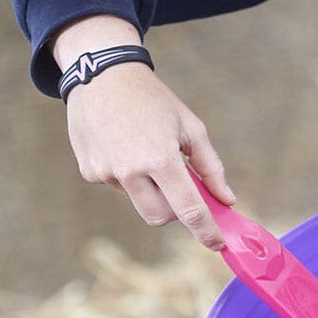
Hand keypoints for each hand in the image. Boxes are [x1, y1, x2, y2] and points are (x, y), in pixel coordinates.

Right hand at [53, 15, 234, 249]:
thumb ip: (211, 168)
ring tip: (149, 155)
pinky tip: (125, 149)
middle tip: (183, 189)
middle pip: (160, 218)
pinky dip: (130, 179)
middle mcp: (130, 171)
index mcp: (160, 159)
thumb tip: (227, 200)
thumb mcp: (191, 127)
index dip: (206, 231)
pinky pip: (118, 188)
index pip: (189, 210)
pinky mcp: (90, 171)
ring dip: (152, 191)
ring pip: (139, 203)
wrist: (101, 74)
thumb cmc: (153, 100)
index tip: (218, 244)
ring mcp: (106, 173)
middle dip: (176, 211)